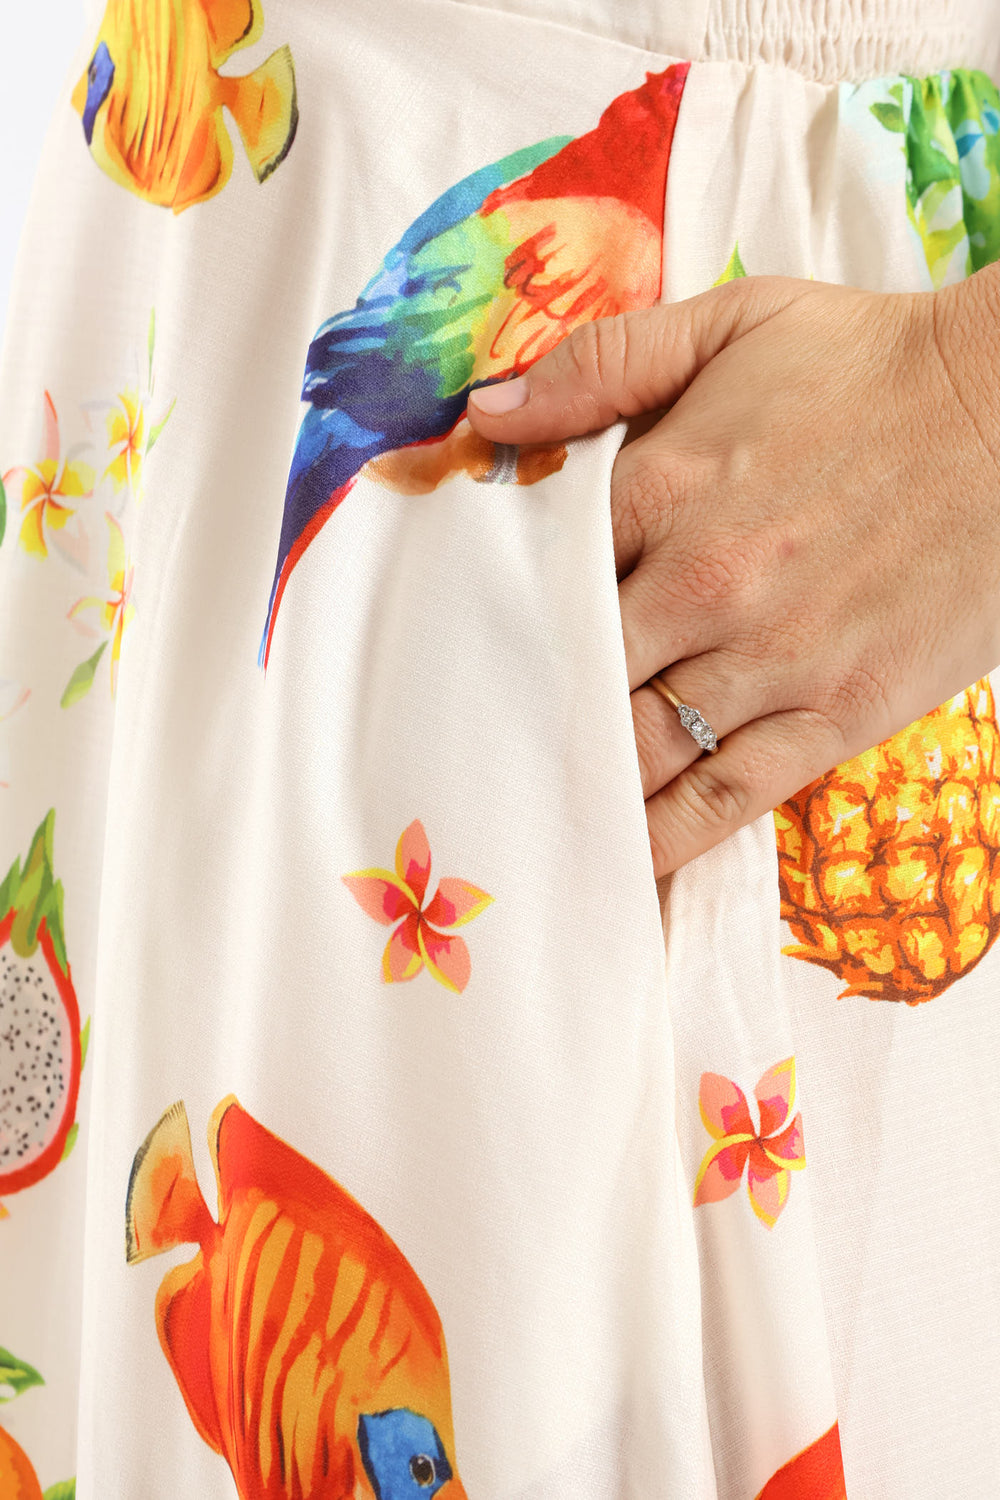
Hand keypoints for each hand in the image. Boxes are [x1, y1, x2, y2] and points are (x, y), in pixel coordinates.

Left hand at [466, 272, 999, 874]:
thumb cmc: (871, 367)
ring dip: (570, 786)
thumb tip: (483, 412)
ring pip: (636, 750)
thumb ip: (601, 365)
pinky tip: (612, 869)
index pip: (536, 571)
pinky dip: (661, 843)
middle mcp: (705, 585)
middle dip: (513, 712)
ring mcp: (770, 660)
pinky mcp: (833, 717)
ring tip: (507, 823)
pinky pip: (724, 800)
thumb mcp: (731, 322)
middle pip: (570, 674)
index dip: (483, 615)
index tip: (440, 651)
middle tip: (453, 751)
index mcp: (665, 485)